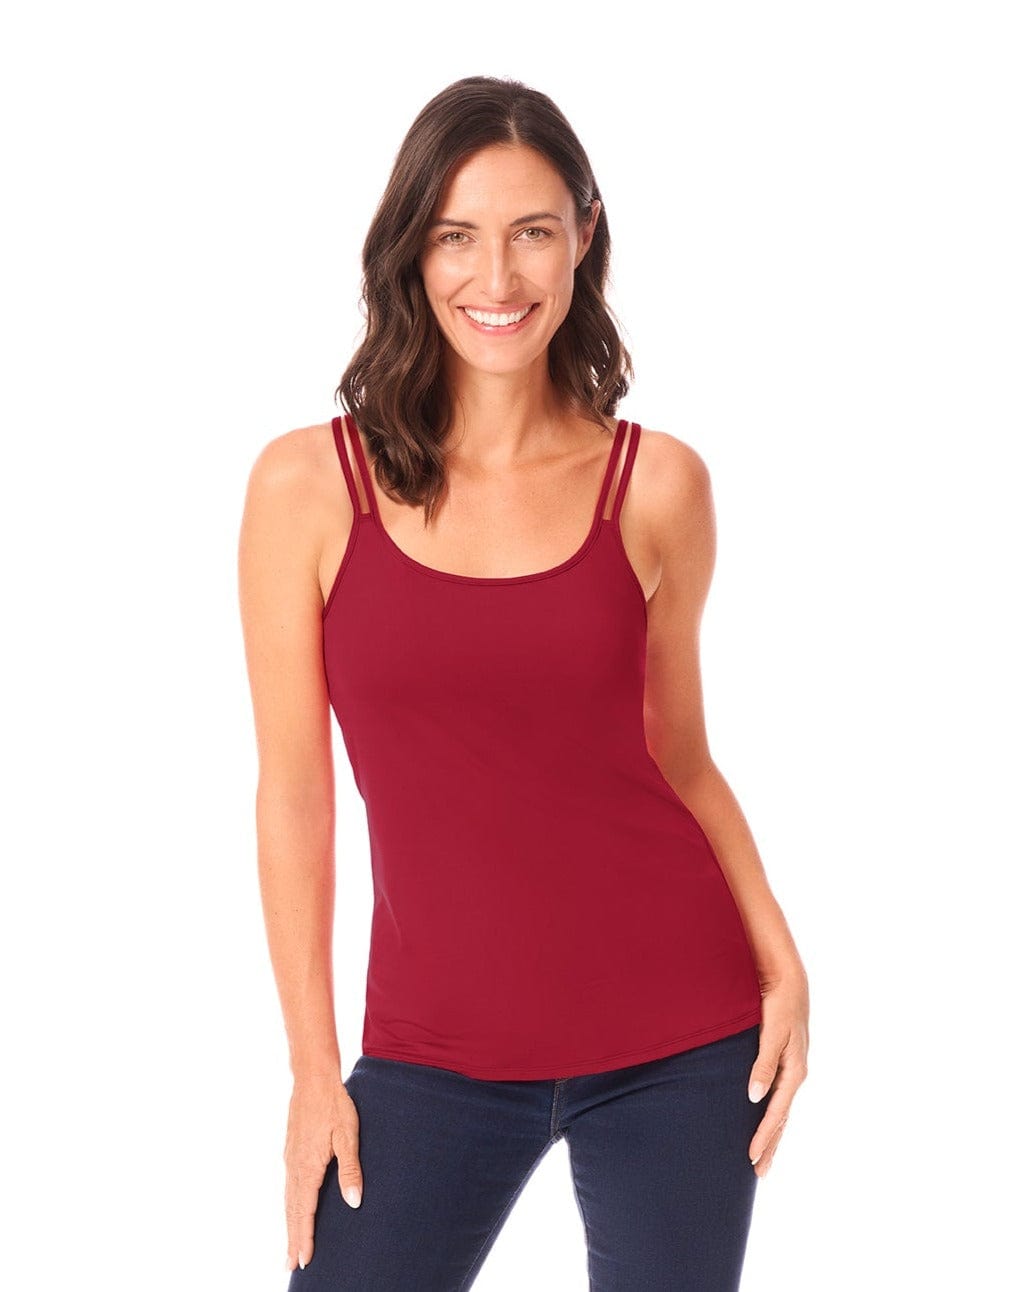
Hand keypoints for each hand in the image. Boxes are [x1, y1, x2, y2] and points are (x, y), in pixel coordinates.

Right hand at [284, 1074, 363, 1272]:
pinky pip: (288, 1187)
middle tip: (291, 1266)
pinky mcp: (291, 1151)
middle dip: (293, 1238)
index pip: (306, 1211)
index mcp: (308, 1167)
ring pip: (288, 1200)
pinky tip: (293, 1210)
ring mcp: (290, 1159)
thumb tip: (354, 1202)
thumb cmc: (334, 1105)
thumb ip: (350, 1170)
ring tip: (291, 1247)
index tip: (304, 1260)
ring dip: (289, 1224)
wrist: (313, 1079)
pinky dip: (289, 1206)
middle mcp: (294, 1167)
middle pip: (292, 1211)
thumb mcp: (347, 1135)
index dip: (305, 1236)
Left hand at [746, 969, 808, 1177]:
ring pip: (781, 1111)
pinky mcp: (785, 1063)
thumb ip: (763, 1064)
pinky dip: (773, 1116)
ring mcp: (791, 1070)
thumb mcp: (772, 1033)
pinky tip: (765, 1121)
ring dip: (773, 1135)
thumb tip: (754, 1097)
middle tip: (758, 1173)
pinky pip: (779, 1097)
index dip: (764, 1137)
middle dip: (771, 1146)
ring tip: (762, 1157)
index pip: (776, 1114)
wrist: (789, 982)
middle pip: (782, 1119)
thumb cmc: (779, 1005)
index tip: (751, 1157)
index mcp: (794, 1072)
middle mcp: (794, 1075)